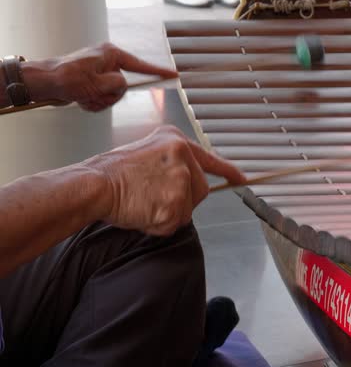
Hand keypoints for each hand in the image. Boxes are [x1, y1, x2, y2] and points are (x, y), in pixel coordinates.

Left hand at [21, 42, 177, 110]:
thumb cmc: (65, 78)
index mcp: (111, 55)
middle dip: (110, 96)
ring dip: (100, 101)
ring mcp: (100, 72)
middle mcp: (108, 62)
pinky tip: (81, 100)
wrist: (43, 82)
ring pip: (113, 95)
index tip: (174, 75)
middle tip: (94, 95)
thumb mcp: (96, 83)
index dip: (158, 71)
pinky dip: (93, 102)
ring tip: (84, 98)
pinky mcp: (94, 82)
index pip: (141, 65)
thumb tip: (123, 85)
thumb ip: (118, 84)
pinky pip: (103, 98)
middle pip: (124, 87)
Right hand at [84, 126, 246, 235]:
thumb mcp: (148, 154)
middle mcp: (183, 156)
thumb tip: (185, 184)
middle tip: (152, 197)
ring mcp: (181, 179)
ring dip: (167, 214)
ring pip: (187, 210)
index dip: (227, 171)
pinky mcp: (175, 202)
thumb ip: (171, 164)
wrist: (94, 184)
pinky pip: (173, 225)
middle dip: (181, 201)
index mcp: (176, 141)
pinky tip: (141, 212)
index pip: (210, 158)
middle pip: (200, 190)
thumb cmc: (113, 173)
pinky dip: (158, 226)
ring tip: (143, 202)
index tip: (241, 179)